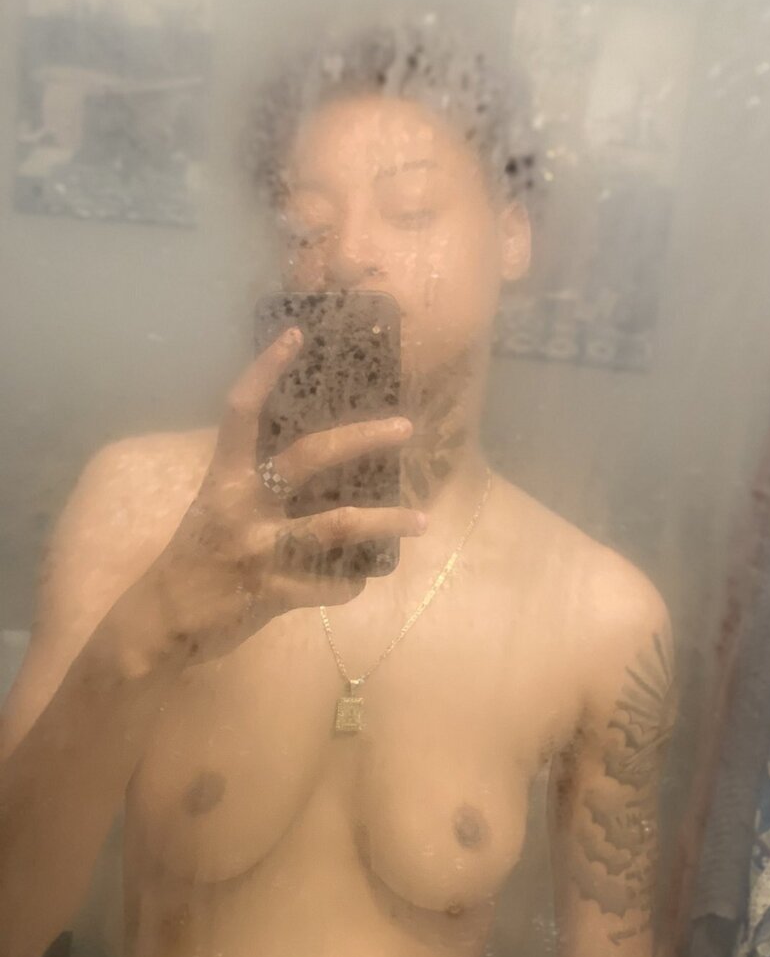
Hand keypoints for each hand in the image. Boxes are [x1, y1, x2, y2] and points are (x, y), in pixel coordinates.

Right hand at [129, 327, 425, 667]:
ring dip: (386, 523)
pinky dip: (351, 582)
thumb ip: (255, 487)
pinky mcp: (270, 592)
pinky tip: (360, 579)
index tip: (296, 334)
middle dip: (362, 438)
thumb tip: (317, 467)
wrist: (160, 622)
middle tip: (405, 428)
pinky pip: (329, 585)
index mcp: (223, 479)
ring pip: (336, 527)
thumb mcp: (215, 510)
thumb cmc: (194, 559)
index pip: (241, 411)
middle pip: (308, 457)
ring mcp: (257, 549)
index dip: (265, 369)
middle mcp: (241, 506)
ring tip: (422, 520)